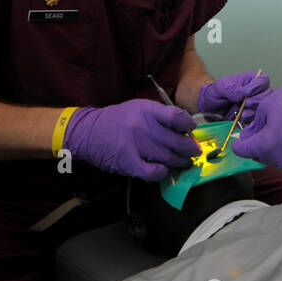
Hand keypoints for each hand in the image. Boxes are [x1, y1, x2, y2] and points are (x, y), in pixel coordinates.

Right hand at [63, 99, 199, 180]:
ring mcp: (136, 145)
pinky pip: (152, 172)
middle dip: (190, 148)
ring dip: (180, 162)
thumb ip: (159, 115)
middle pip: (176, 140)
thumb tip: (183, 127)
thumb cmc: (117, 120)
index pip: (176, 116)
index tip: (191, 130)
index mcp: (147, 110)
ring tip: (185, 163)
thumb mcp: (138, 108)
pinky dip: (161, 173)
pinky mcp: (129, 162)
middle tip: (194, 152)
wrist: (87, 132)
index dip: (188, 125)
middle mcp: (143, 126)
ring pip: (168, 157)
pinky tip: (163, 170)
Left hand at [197, 71, 271, 122]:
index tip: (247, 92)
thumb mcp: (222, 87)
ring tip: (243, 114)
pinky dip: (252, 123)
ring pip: (264, 109)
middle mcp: (257, 93)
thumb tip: (244, 93)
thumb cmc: (216, 93)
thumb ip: (233, 89)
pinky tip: (243, 121)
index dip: (258, 87)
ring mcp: (256, 106)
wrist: (210, 107)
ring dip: (254, 113)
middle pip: (267, 96)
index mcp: (252, 81)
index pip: (263, 81)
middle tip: (246, 104)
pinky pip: (258, 121)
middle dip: (257, 101)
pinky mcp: (253, 118)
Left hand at [231, 62, 281, 168]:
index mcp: (266, 146)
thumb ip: (254, 126)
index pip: (244, 151)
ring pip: (275, 158)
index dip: (238, 145)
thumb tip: (249, 134)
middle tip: (256, 132)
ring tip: (274, 131)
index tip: (238, 140)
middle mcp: (280, 158)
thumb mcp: (265, 109)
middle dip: (255, 146)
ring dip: (271, 148)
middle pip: (259, 157)